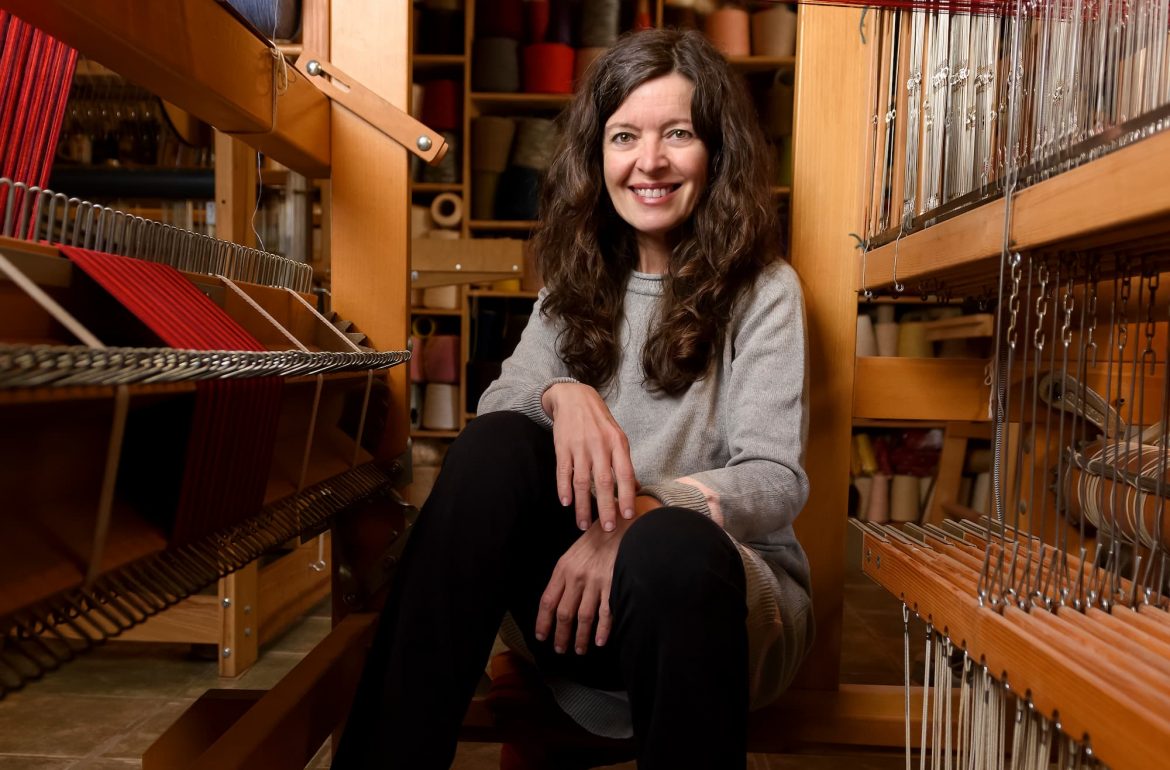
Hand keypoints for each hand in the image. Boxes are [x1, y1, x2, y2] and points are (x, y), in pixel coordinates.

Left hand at [535, 496, 660, 654]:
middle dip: (560, 635)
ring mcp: (596, 581)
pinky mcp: (613, 583)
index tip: (542, 636)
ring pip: (584, 617)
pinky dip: (602, 630)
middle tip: (560, 649)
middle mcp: (577, 576)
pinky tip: (600, 641)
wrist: (621, 524)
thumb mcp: (574, 551)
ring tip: (579, 649)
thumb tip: (556, 601)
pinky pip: (606, 613)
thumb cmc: (598, 537)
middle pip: (564, 614)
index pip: (548, 601)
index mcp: (563, 568)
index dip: (543, 622)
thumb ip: (565, 575)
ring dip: (580, 637)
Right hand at [542, 382, 637, 531]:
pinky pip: (563, 472)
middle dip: (606, 507)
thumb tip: (636, 489)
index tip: (628, 515)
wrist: (574, 398)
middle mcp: (600, 445)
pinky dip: (564, 489)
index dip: (627, 495)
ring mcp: (580, 446)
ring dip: (582, 506)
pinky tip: (566, 503)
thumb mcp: (618, 437)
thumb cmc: (599, 422)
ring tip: (583, 524)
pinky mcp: (562, 447)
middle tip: (607, 528)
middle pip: (604, 482)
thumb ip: (624, 462)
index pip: (625, 473)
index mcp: (618, 443)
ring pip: (582, 482)